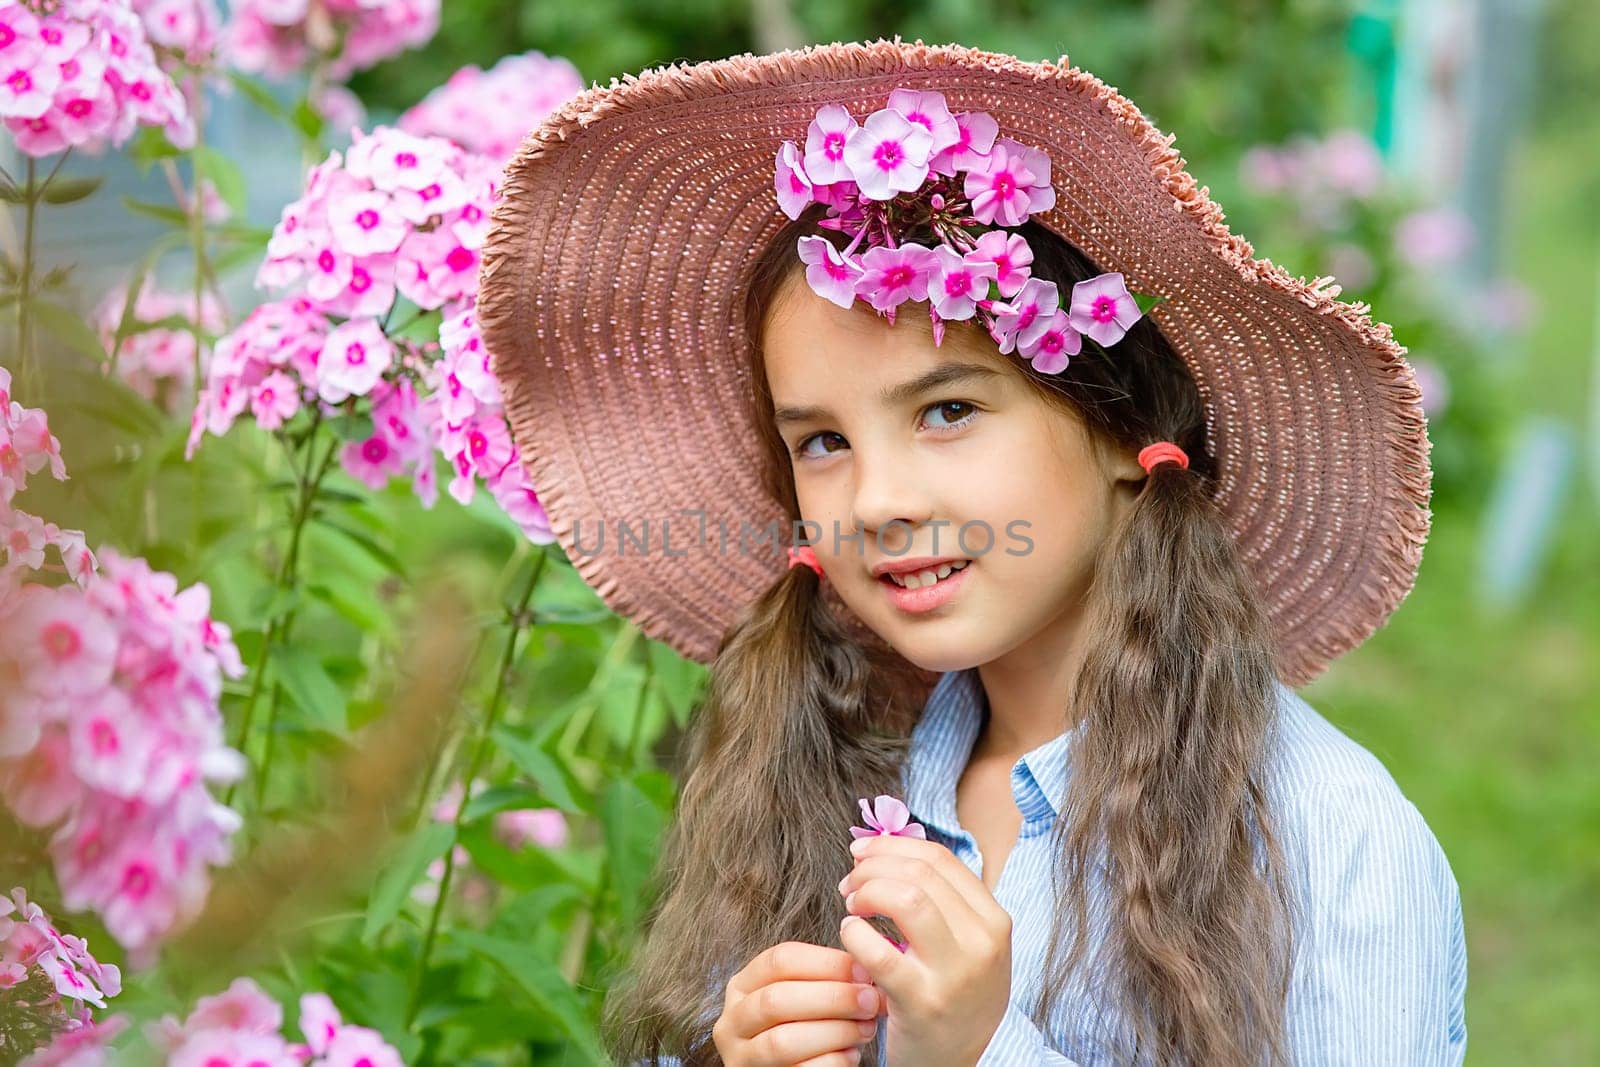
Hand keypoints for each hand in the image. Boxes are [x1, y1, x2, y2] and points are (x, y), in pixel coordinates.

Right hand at [711, 940, 885, 1065]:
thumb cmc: (806, 1030)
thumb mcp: (804, 999)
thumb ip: (826, 980)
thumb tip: (868, 966)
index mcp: (743, 986)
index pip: (779, 960)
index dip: (825, 962)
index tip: (863, 969)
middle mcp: (732, 1021)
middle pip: (777, 999)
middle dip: (832, 998)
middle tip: (870, 1001)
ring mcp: (740, 1057)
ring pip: (782, 1042)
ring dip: (833, 1033)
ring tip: (866, 1029)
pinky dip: (830, 1063)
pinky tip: (851, 1056)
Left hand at [837, 834, 1011, 1066]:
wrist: (959, 1065)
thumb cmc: (953, 997)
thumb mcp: (967, 946)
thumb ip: (940, 900)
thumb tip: (883, 845)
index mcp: (995, 921)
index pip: (940, 859)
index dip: (893, 845)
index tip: (864, 851)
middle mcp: (982, 943)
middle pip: (919, 872)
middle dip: (873, 867)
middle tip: (850, 882)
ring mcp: (955, 974)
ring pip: (905, 899)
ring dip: (866, 892)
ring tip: (852, 905)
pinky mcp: (923, 1003)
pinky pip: (879, 952)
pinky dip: (855, 934)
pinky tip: (851, 936)